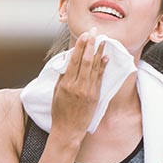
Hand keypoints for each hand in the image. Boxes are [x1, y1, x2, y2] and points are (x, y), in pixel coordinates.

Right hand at [50, 27, 107, 143]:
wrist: (68, 130)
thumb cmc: (59, 111)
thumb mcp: (56, 92)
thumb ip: (62, 76)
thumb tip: (68, 60)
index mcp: (66, 84)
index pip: (74, 60)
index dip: (80, 46)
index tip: (84, 35)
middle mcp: (78, 86)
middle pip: (86, 61)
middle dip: (91, 44)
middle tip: (95, 32)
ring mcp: (88, 91)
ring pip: (94, 67)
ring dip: (99, 52)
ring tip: (103, 41)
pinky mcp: (95, 96)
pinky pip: (99, 78)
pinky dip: (103, 66)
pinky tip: (106, 57)